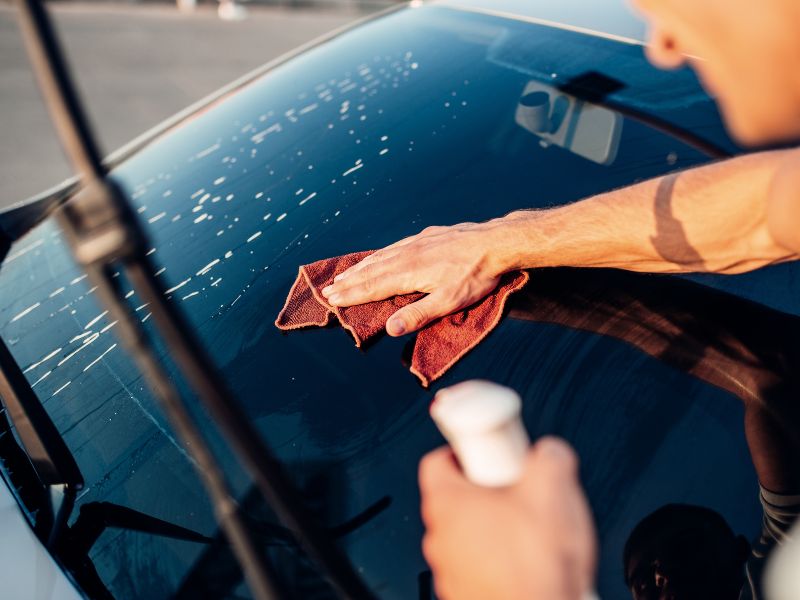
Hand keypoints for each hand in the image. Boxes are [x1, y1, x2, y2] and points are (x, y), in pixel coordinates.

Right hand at [320, 219, 520, 335]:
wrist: (496, 242)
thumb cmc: (476, 275)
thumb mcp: (450, 301)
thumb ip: (419, 314)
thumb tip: (390, 328)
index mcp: (410, 273)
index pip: (373, 287)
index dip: (351, 294)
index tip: (332, 299)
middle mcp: (408, 255)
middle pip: (371, 271)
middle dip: (348, 282)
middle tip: (327, 290)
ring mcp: (417, 243)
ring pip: (381, 257)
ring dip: (360, 268)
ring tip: (344, 275)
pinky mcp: (427, 236)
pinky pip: (394, 247)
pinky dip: (378, 255)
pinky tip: (377, 256)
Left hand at [419, 437, 596, 599]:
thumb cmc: (534, 568)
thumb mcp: (554, 491)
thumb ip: (550, 457)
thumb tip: (550, 452)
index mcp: (448, 502)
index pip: (437, 461)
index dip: (463, 451)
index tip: (484, 452)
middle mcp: (440, 537)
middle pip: (455, 499)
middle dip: (485, 492)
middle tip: (514, 491)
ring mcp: (450, 569)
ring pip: (466, 535)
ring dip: (492, 530)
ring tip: (527, 532)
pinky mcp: (464, 594)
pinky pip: (477, 567)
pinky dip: (497, 562)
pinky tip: (526, 563)